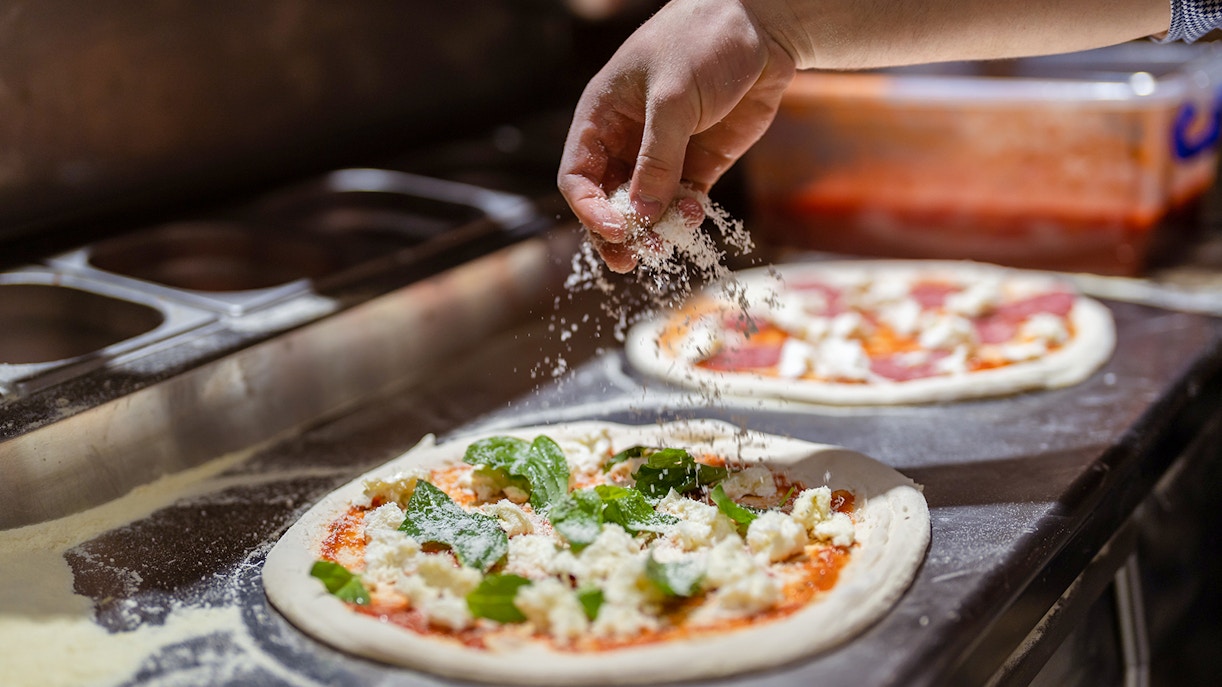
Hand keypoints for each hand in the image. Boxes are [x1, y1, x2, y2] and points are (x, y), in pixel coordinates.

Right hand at [557, 0, 796, 271]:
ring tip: (666, 245)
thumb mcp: (672, 98)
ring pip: (645, 207)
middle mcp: (626, 140)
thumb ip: (657, 159)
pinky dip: (685, 217)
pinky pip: (682, 202)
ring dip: (652, 231)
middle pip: (607, 200)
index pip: (578, 176)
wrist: (762, 28)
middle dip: (618, 232)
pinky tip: (694, 217)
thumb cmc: (702, 43)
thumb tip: (643, 216)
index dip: (589, 209)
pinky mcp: (698, 162)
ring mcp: (662, 154)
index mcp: (601, 117)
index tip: (614, 231)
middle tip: (631, 259)